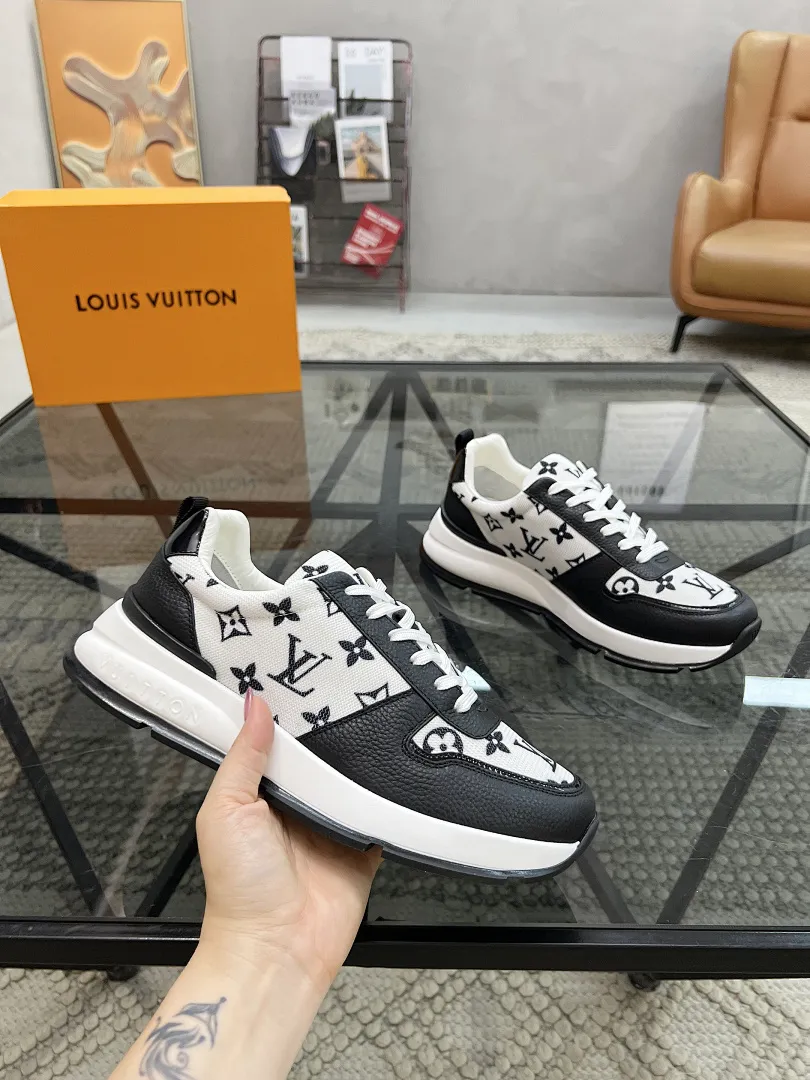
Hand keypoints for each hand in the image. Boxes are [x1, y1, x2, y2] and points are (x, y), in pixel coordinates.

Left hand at [195, 689, 380, 993]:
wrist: (276, 948)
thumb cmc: (238, 887)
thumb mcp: (226, 810)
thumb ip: (244, 757)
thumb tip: (253, 703)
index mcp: (261, 791)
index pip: (280, 740)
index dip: (290, 712)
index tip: (305, 674)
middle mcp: (298, 804)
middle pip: (321, 755)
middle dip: (333, 731)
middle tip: (352, 687)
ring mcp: (332, 824)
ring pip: (354, 778)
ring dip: (363, 761)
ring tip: (379, 718)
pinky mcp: (362, 845)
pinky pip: (381, 812)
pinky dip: (388, 798)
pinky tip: (397, 771)